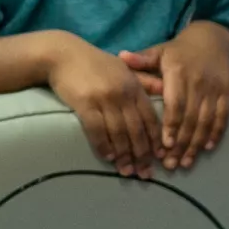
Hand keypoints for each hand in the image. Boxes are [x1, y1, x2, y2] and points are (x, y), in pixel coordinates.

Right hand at [46, 38, 162, 178]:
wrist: (63, 54)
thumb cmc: (95, 63)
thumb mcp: (123, 67)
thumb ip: (144, 80)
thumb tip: (165, 89)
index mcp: (134, 86)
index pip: (150, 117)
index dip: (156, 140)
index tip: (160, 158)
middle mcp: (122, 93)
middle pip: (137, 130)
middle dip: (142, 154)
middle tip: (145, 174)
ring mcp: (104, 99)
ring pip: (119, 133)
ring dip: (124, 156)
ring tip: (127, 171)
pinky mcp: (85, 104)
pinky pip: (97, 131)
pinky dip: (104, 146)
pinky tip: (108, 158)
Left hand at [121, 22, 228, 170]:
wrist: (213, 38)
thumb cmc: (180, 50)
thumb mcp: (160, 50)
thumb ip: (142, 58)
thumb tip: (121, 57)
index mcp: (178, 72)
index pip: (175, 104)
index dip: (171, 126)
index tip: (164, 146)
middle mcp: (198, 82)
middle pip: (190, 118)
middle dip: (180, 143)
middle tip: (171, 164)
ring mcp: (214, 88)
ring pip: (206, 121)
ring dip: (196, 144)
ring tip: (186, 162)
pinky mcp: (227, 92)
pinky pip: (223, 116)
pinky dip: (215, 133)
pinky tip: (207, 148)